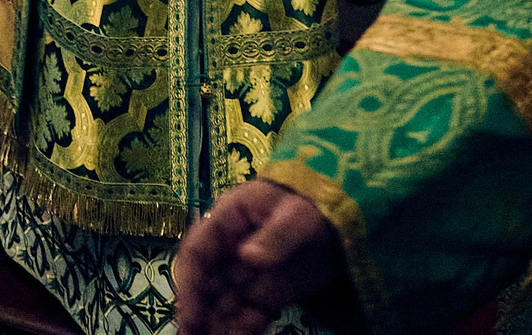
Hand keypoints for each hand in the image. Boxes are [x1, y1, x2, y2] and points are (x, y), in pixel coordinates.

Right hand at [173, 182, 340, 334]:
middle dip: (197, 311)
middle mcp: (229, 250)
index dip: (189, 282)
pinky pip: (247, 315)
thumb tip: (247, 256)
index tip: (189, 311)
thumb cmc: (315, 208)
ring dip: (215, 324)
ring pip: (222, 303)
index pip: (198, 252)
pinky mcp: (265, 295)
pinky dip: (242, 328)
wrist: (342, 224)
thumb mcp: (299, 215)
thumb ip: (276, 235)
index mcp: (228, 221)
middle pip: (205, 283)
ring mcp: (246, 274)